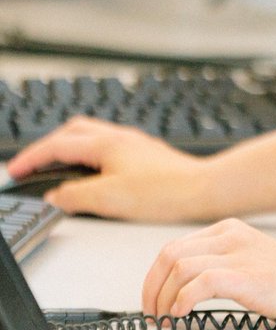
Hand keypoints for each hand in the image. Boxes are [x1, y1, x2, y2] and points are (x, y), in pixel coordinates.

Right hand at [5, 116, 213, 221]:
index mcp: (107, 143)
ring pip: (91, 136)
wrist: (203, 189)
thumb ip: (74, 195)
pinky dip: (88, 155)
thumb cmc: (165, 191)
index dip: (31, 158)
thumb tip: (55, 196)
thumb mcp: (107, 198)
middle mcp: (121, 137)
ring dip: (68, 147)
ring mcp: (135, 144)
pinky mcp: (146, 155)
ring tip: (54, 167)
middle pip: (73, 131)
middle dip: (46, 146)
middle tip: (29, 166)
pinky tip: (91, 172)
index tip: (13, 171)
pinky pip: (107, 146)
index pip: (57, 145)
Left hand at [142, 219, 275, 320]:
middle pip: (169, 254)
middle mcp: (231, 235)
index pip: (173, 247)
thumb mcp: (248, 256)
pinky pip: (199, 284)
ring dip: (163, 298)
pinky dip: (182, 302)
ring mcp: (239, 254)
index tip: (152, 300)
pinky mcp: (246, 276)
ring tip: (166, 318)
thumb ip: (218, 260)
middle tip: (152, 313)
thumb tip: (178, 286)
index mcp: (229, 229)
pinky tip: (183, 315)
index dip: (154, 277)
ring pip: (179, 268)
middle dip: (151, 288)